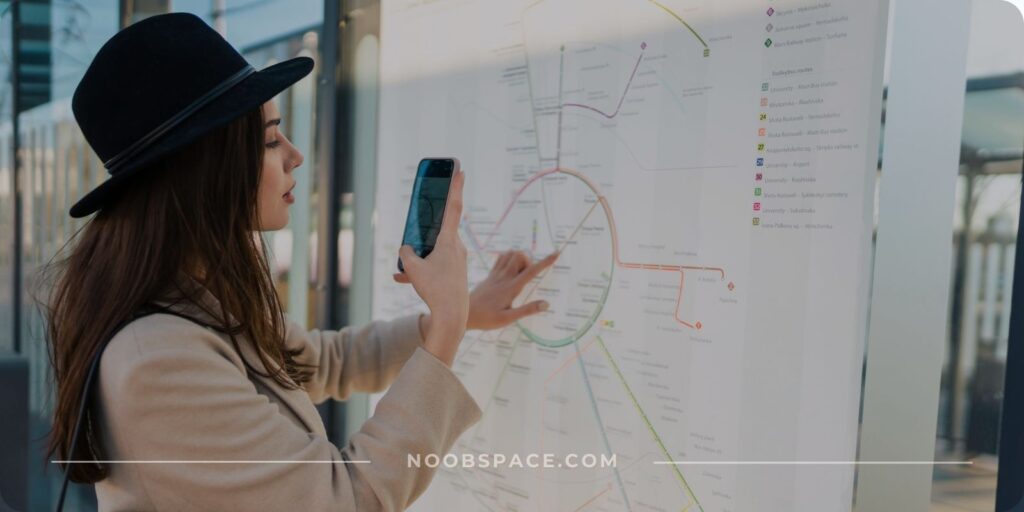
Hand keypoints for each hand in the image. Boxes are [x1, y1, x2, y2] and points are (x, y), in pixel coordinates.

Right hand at [392, 170, 468, 365]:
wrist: (452, 316)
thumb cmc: (435, 290)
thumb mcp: (413, 269)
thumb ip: (406, 254)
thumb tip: (406, 250)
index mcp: (449, 241)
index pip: (453, 207)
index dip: (455, 188)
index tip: (460, 170)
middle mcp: (457, 248)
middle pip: (439, 231)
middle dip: (427, 229)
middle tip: (424, 217)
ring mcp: (457, 261)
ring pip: (434, 252)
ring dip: (420, 260)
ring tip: (403, 274)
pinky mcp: (455, 273)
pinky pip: (435, 266)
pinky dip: (422, 271)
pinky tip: (403, 281)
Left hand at [467, 250, 558, 330]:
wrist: (464, 314)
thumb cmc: (487, 319)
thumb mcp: (509, 319)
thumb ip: (527, 310)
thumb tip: (546, 303)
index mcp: (511, 288)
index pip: (532, 271)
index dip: (545, 261)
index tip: (556, 252)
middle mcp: (504, 277)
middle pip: (520, 255)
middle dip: (529, 260)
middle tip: (528, 275)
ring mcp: (496, 274)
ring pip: (510, 253)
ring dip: (520, 258)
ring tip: (520, 273)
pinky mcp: (490, 275)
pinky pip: (501, 258)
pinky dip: (509, 258)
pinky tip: (511, 270)